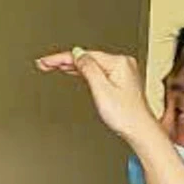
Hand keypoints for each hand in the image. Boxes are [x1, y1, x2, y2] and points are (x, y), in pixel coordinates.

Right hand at [36, 47, 163, 146]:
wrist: (138, 129)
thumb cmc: (124, 114)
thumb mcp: (101, 89)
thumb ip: (88, 68)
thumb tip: (78, 54)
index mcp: (118, 62)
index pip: (84, 55)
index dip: (62, 57)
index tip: (46, 61)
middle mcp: (122, 63)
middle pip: (88, 58)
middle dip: (65, 60)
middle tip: (45, 63)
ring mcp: (123, 72)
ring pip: (92, 64)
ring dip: (73, 65)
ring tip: (54, 65)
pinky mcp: (121, 81)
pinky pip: (99, 70)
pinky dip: (84, 71)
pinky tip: (76, 71)